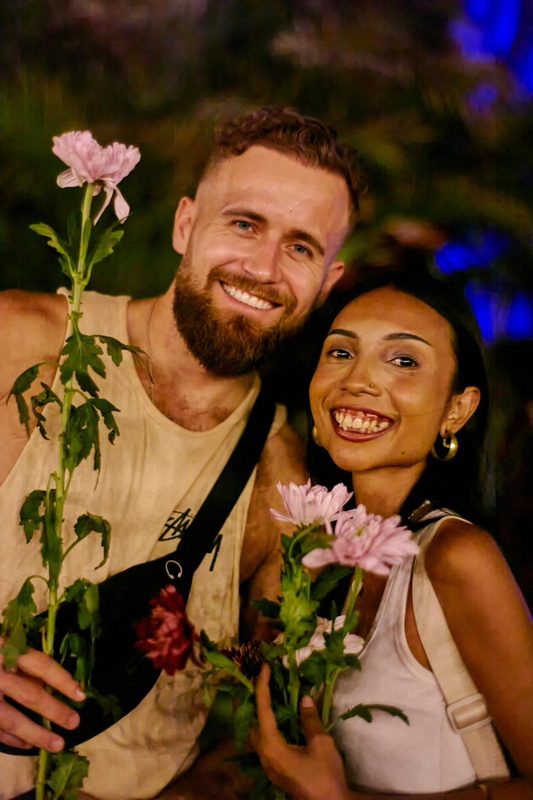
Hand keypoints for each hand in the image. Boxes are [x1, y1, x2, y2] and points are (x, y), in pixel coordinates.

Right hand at [0, 639, 84, 751]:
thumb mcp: (4, 647)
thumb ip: (23, 661)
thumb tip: (58, 682)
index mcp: (5, 649)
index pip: (39, 664)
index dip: (61, 679)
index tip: (81, 695)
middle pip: (28, 693)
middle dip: (53, 710)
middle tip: (74, 722)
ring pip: (11, 719)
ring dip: (36, 734)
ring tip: (58, 744)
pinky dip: (13, 740)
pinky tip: (28, 744)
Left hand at [252, 663, 351, 799]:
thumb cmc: (325, 776)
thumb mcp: (321, 744)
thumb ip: (310, 719)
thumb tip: (304, 698)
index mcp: (271, 746)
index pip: (262, 709)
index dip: (262, 685)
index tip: (265, 666)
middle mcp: (264, 754)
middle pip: (253, 720)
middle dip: (256, 697)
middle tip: (263, 678)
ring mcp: (268, 764)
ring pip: (257, 731)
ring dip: (262, 711)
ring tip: (270, 693)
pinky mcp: (275, 769)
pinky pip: (265, 740)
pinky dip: (268, 724)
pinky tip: (279, 718)